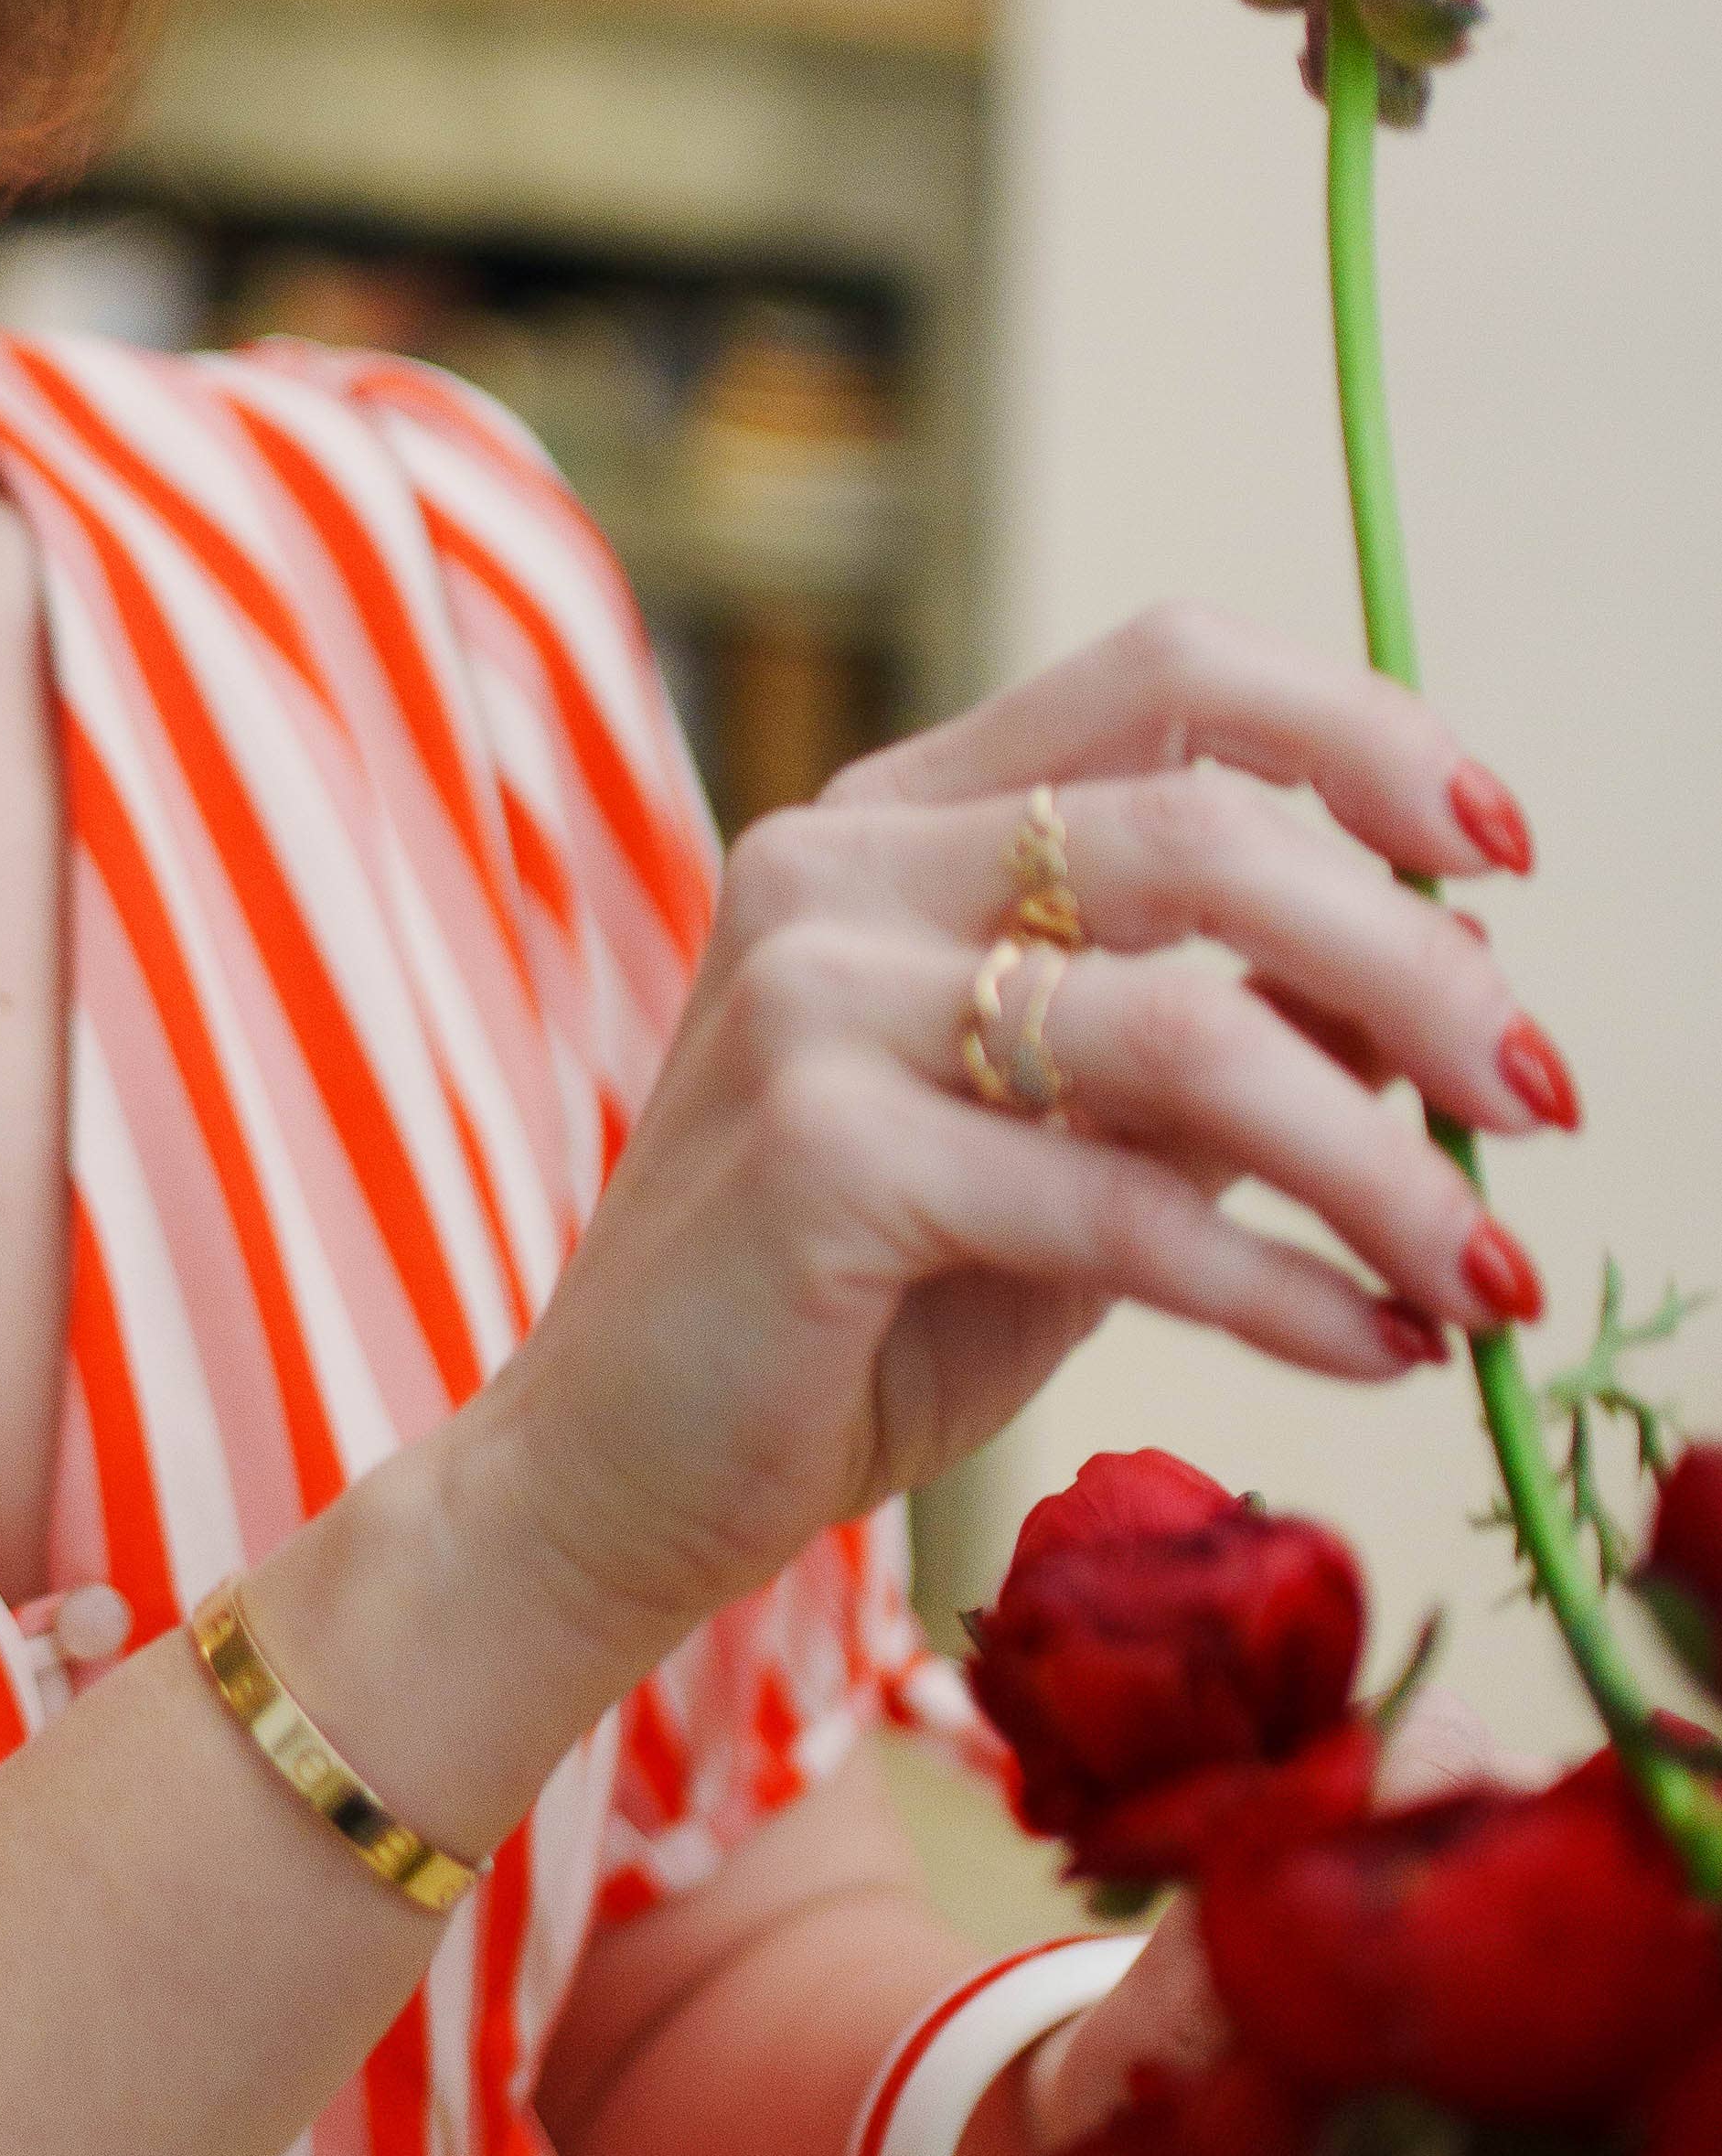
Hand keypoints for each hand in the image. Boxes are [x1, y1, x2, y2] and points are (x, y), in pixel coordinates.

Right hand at [471, 605, 1555, 1696]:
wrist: (611, 1480)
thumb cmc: (852, 1314)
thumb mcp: (1061, 1146)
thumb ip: (1213, 1049)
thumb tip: (1450, 993)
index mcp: (891, 824)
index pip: (1166, 676)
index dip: (1364, 734)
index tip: (1503, 855)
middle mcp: (839, 871)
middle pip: (1209, 832)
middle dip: (1423, 967)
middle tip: (1544, 1097)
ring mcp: (810, 1002)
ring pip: (1192, 1024)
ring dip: (1387, 1159)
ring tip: (1493, 1274)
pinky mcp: (819, 1158)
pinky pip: (1127, 1206)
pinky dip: (1289, 1288)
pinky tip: (1379, 1349)